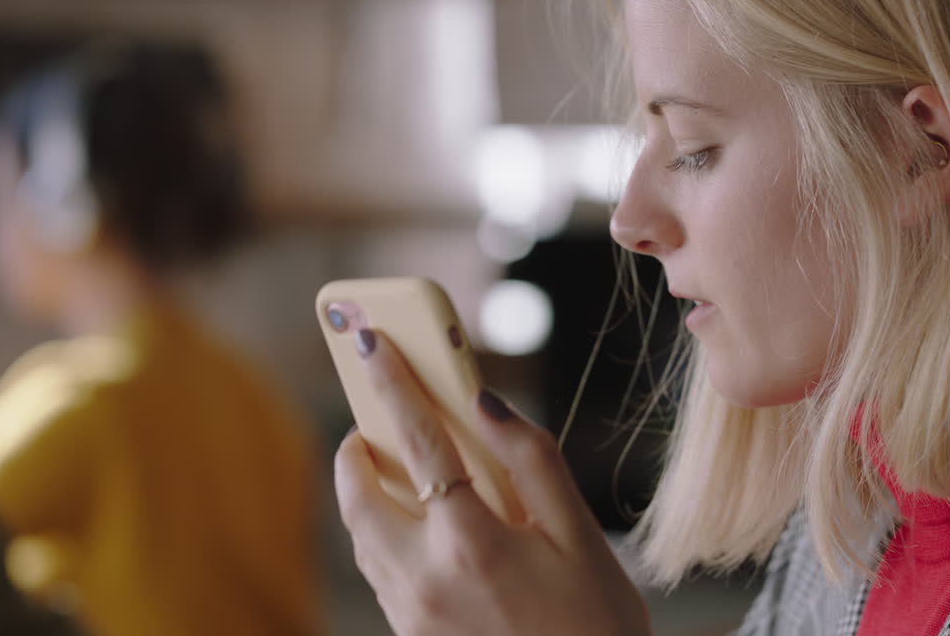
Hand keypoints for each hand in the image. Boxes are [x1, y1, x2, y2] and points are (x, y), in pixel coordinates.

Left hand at [335, 329, 650, 635]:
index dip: (393, 384)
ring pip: (361, 538)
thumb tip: (483, 402)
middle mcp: (424, 578)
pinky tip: (418, 525)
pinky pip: (379, 572)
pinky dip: (382, 536)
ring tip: (393, 466)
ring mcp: (410, 614)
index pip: (417, 442)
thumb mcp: (580, 535)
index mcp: (469, 543)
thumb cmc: (595, 624)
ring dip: (363, 494)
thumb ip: (530, 458)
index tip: (370, 342)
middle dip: (354, 450)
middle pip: (358, 496)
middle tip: (372, 422)